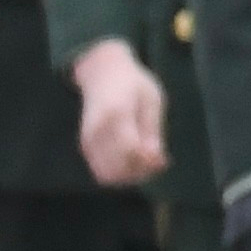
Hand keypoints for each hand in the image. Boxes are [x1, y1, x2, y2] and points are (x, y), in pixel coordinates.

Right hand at [71, 39, 167, 187]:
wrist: (102, 74)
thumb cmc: (133, 85)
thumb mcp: (151, 100)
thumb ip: (152, 130)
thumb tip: (156, 159)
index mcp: (116, 114)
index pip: (130, 150)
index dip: (149, 162)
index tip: (165, 159)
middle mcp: (97, 130)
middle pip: (117, 169)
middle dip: (141, 173)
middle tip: (157, 162)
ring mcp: (88, 140)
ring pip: (108, 176)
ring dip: (130, 177)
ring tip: (146, 163)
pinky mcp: (86, 147)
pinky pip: (102, 172)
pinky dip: (120, 174)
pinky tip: (135, 162)